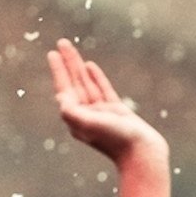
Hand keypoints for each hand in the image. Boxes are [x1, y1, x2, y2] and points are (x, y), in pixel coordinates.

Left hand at [46, 38, 165, 164]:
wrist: (142, 154)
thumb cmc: (116, 141)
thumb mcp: (90, 125)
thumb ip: (73, 112)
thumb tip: (61, 100)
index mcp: (76, 118)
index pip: (64, 89)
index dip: (58, 71)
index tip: (53, 54)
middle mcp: (86, 114)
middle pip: (74, 83)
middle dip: (68, 64)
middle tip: (62, 43)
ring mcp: (101, 113)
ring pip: (87, 84)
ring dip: (79, 66)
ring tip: (72, 50)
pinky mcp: (117, 112)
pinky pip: (103, 90)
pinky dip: (96, 78)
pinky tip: (91, 67)